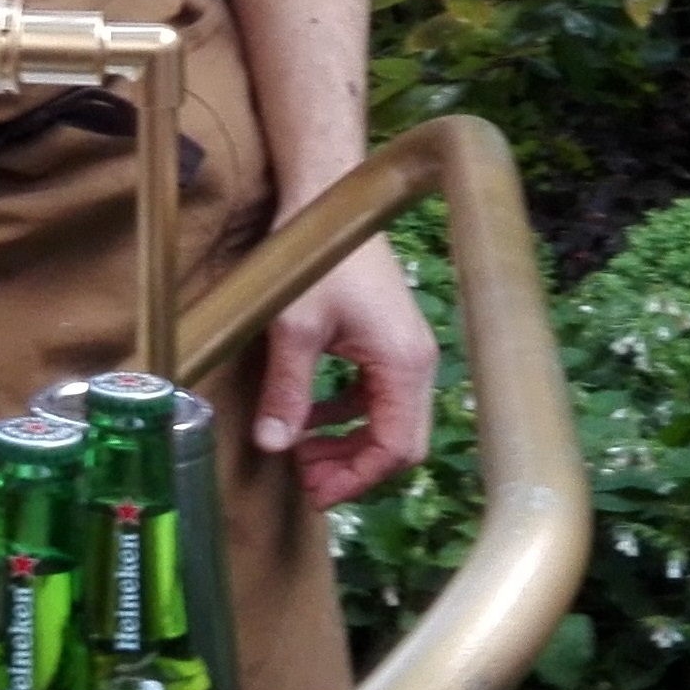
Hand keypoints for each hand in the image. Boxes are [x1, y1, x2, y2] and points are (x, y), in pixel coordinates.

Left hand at [250, 235, 437, 508]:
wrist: (329, 198)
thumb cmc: (316, 261)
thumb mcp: (294, 331)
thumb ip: (287, 391)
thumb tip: (273, 446)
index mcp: (404, 365)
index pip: (396, 448)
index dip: (357, 479)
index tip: (315, 491)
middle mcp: (417, 363)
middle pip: (399, 441)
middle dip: (353, 466)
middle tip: (305, 478)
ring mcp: (406, 351)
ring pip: (388, 420)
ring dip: (348, 441)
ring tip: (301, 451)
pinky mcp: (389, 340)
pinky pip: (377, 394)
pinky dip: (348, 412)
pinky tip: (311, 414)